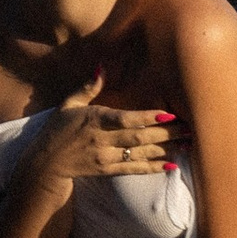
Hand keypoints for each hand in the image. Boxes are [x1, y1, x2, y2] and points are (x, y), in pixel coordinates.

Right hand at [37, 66, 183, 185]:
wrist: (47, 163)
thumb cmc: (58, 129)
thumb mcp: (69, 104)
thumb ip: (89, 87)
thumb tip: (103, 66)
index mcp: (94, 120)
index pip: (124, 119)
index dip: (147, 117)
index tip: (168, 114)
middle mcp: (101, 140)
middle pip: (139, 137)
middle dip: (167, 133)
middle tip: (190, 128)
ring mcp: (106, 157)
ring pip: (141, 154)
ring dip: (166, 149)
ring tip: (188, 145)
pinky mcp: (108, 171)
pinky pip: (134, 169)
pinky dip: (154, 168)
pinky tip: (172, 165)